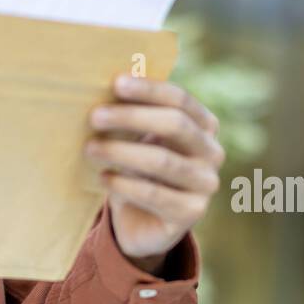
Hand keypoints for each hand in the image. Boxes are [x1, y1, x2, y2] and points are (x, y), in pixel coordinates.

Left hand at [84, 75, 223, 272]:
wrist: (141, 220)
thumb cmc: (136, 166)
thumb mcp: (137, 138)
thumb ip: (131, 114)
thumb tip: (103, 86)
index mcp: (204, 125)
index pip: (180, 99)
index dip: (149, 90)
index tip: (116, 83)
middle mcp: (212, 152)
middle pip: (175, 125)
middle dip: (132, 117)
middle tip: (95, 116)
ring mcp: (206, 184)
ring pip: (162, 161)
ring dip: (121, 151)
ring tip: (90, 148)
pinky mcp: (191, 213)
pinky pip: (154, 195)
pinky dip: (124, 184)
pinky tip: (103, 177)